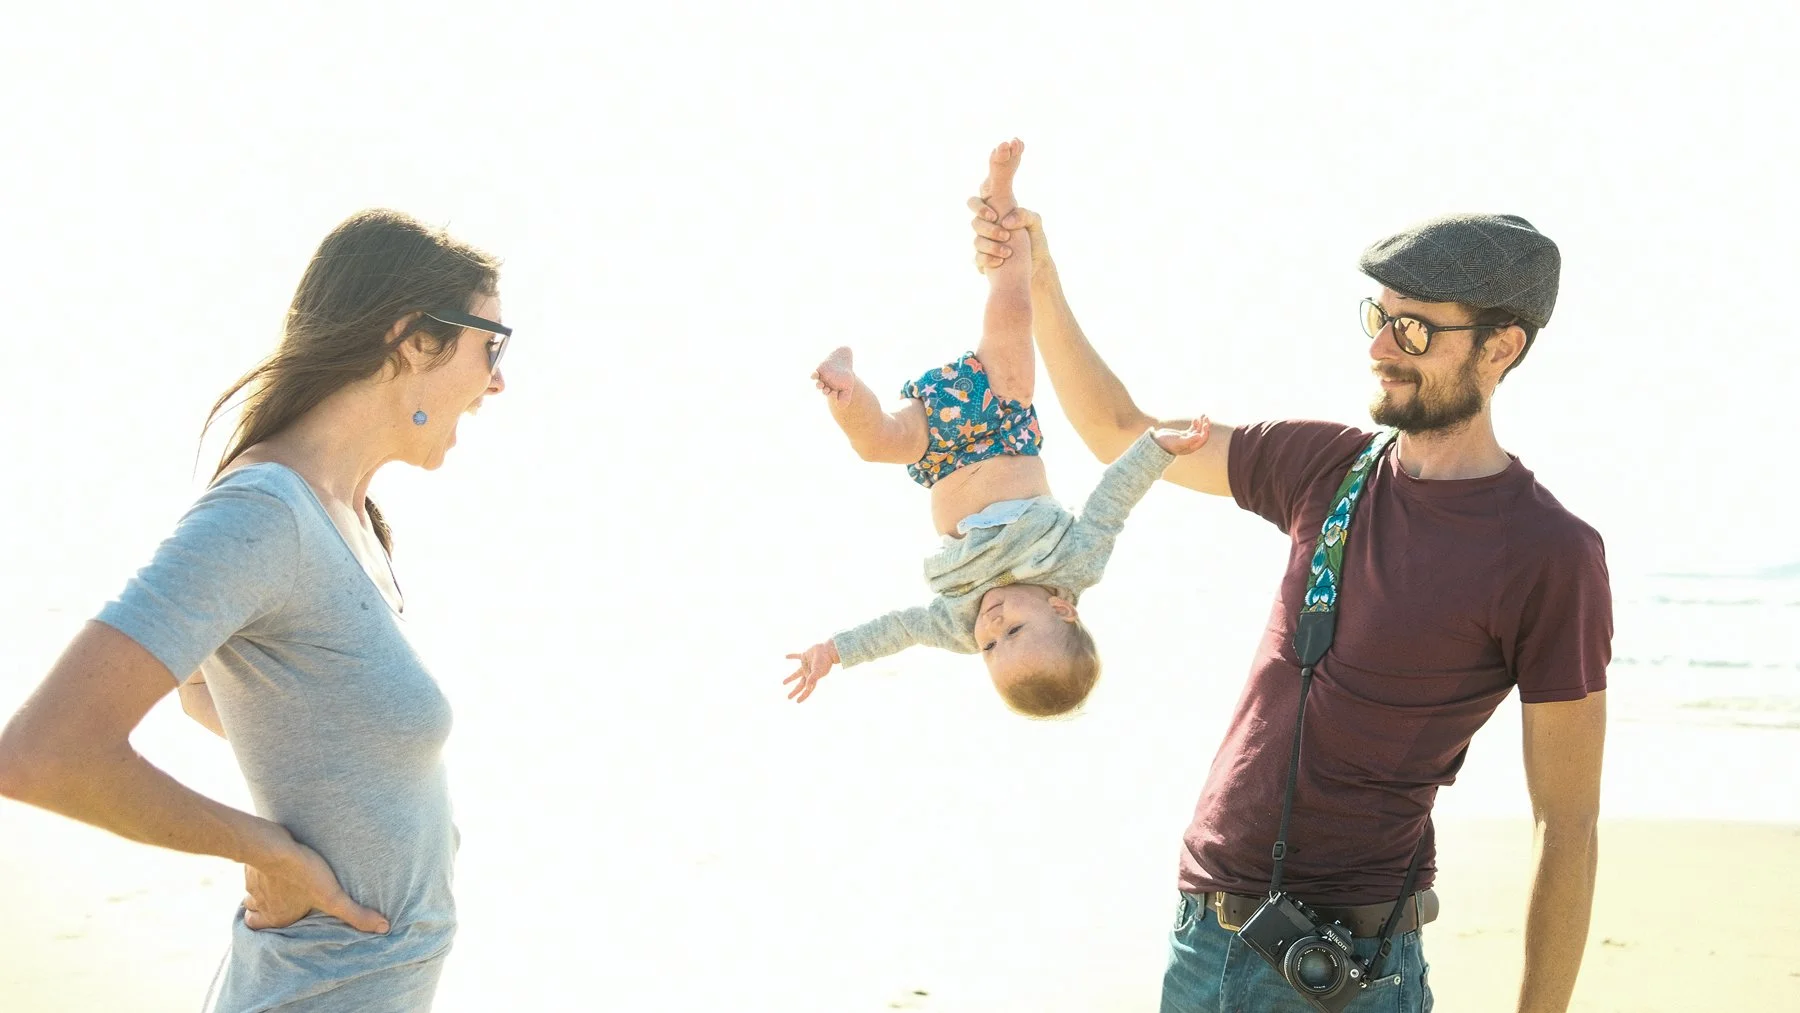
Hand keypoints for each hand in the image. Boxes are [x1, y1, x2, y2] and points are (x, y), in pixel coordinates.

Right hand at [243, 824, 389, 932]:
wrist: (272, 846)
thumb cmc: (303, 874)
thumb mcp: (333, 897)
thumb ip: (356, 914)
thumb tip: (384, 928)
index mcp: (274, 917)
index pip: (257, 928)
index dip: (265, 924)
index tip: (278, 918)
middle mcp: (258, 903)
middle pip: (251, 911)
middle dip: (261, 908)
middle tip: (277, 900)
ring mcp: (251, 882)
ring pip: (250, 890)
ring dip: (262, 887)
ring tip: (279, 880)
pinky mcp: (250, 860)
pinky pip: (252, 867)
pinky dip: (261, 866)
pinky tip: (275, 858)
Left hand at [783, 641, 839, 701]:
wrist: (827, 649)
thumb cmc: (824, 661)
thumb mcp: (818, 671)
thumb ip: (812, 679)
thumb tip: (808, 688)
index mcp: (812, 678)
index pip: (807, 689)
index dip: (803, 696)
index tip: (797, 701)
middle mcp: (809, 673)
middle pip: (800, 684)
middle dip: (795, 691)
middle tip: (789, 697)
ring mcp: (807, 665)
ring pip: (797, 673)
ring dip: (791, 678)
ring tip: (783, 683)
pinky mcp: (805, 656)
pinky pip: (797, 656)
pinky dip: (792, 656)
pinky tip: (786, 656)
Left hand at [810, 347, 854, 405]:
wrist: (841, 362)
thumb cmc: (845, 376)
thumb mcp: (848, 387)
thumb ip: (846, 397)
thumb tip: (840, 407)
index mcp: (833, 391)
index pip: (832, 395)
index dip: (833, 395)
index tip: (835, 392)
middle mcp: (826, 386)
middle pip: (825, 390)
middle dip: (825, 391)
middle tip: (827, 390)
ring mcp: (821, 380)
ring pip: (819, 384)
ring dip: (819, 385)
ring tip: (821, 384)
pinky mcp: (818, 373)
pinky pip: (814, 375)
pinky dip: (813, 375)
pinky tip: (815, 374)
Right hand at [968, 199, 1049, 274]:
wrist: (1038, 266)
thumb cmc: (1035, 241)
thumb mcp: (1034, 222)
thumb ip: (1023, 214)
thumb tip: (1005, 222)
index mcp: (994, 214)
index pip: (975, 203)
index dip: (979, 207)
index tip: (994, 216)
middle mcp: (986, 228)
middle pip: (975, 223)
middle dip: (989, 229)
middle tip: (1006, 236)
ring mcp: (983, 245)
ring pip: (977, 242)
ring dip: (992, 246)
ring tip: (1008, 252)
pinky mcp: (983, 262)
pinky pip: (978, 260)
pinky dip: (988, 260)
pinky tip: (1000, 261)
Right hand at [1151, 416, 1211, 455]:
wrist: (1157, 442)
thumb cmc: (1167, 443)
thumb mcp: (1179, 441)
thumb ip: (1189, 440)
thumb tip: (1199, 436)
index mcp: (1191, 447)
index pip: (1202, 440)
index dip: (1206, 432)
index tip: (1206, 423)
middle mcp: (1191, 444)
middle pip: (1202, 434)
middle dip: (1205, 426)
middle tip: (1205, 417)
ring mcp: (1187, 439)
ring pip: (1198, 430)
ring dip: (1201, 423)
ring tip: (1203, 415)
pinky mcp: (1183, 434)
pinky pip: (1193, 429)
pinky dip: (1195, 423)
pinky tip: (1195, 419)